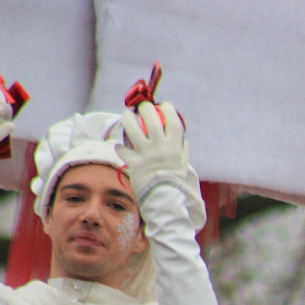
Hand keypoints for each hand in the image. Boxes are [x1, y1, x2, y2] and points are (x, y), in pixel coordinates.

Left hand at [117, 101, 204, 226]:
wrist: (163, 199)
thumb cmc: (174, 181)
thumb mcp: (183, 165)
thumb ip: (182, 151)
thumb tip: (182, 139)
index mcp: (175, 147)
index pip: (173, 121)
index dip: (168, 109)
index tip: (163, 105)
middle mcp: (160, 148)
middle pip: (151, 118)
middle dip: (145, 108)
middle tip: (141, 107)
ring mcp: (146, 154)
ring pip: (132, 128)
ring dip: (127, 118)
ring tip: (127, 115)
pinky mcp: (134, 162)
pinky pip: (123, 149)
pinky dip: (121, 148)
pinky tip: (122, 148)